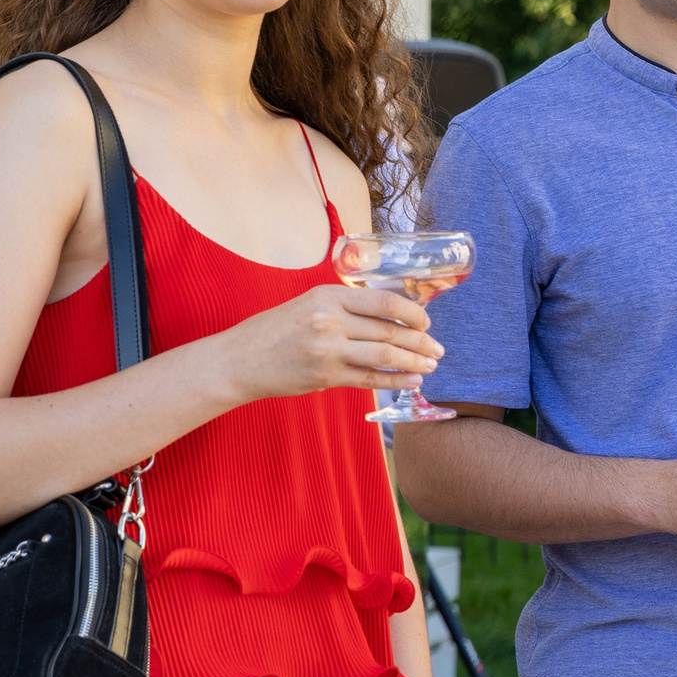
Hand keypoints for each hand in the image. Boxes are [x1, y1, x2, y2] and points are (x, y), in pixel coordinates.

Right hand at [219, 283, 442, 403]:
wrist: (238, 360)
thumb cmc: (274, 331)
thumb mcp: (309, 305)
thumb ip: (345, 308)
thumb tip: (390, 317)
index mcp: (329, 295)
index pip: (385, 301)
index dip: (413, 313)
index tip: (426, 322)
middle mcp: (331, 319)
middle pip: (390, 329)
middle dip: (421, 341)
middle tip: (438, 349)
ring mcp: (328, 349)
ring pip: (385, 354)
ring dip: (414, 361)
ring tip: (431, 365)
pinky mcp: (325, 376)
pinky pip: (370, 378)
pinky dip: (396, 380)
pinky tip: (413, 380)